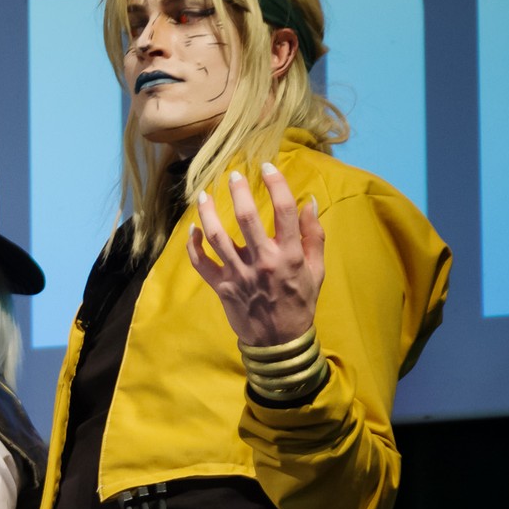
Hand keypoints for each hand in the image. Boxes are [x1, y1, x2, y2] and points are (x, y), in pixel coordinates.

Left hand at [188, 163, 324, 347]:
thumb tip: (308, 202)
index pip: (283, 210)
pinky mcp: (221, 288)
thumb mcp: (317, 269)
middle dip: (238, 192)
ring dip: (208, 214)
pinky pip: (201, 264)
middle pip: (246, 218)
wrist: (278, 341)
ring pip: (217, 238)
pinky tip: (192, 230)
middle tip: (232, 174)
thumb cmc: (300, 302)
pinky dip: (193, 246)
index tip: (266, 166)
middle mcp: (263, 261)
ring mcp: (239, 275)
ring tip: (204, 195)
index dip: (275, 183)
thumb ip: (314, 235)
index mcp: (289, 254)